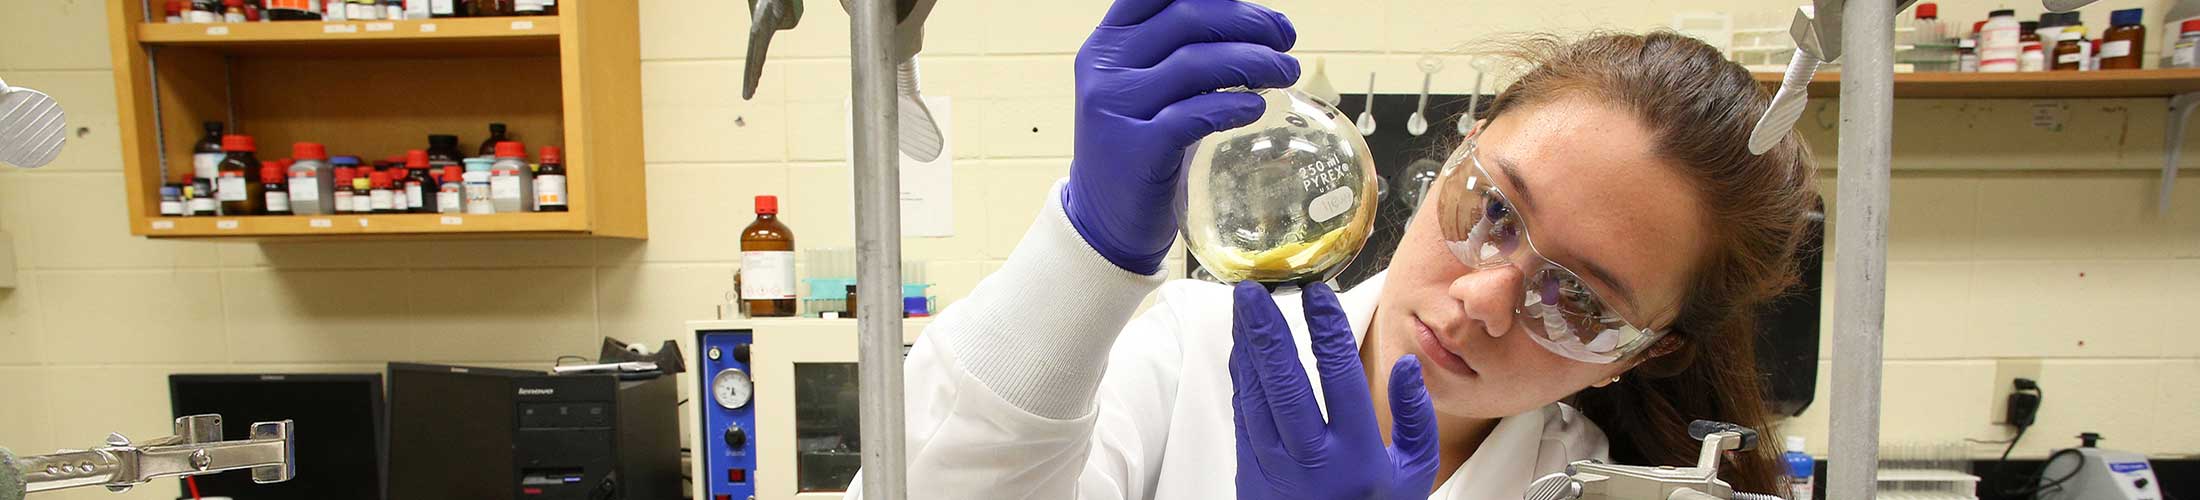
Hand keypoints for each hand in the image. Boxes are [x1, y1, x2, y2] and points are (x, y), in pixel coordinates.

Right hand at [1064, 0, 1300, 274]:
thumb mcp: (1145, 88)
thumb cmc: (1140, 144)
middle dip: (1247, 21)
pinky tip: (1256, 108)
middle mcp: (1105, 68)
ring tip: (1286, 71)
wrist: (1104, 219)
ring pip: (1193, 64)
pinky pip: (1192, 116)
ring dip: (1252, 62)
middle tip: (1286, 36)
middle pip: (1186, 20)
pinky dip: (1231, 106)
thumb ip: (1180, 53)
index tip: (1255, 5)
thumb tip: (1254, 23)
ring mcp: (1115, 108)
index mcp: (1108, 43)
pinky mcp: (1134, 150)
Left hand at [1230, 281, 1440, 498]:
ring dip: (1248, 348)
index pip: (1340, 380)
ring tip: (1244, 307)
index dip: (1328, 331)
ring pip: (1256, 396)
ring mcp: (1276, 466)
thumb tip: (1408, 365)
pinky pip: (1244, 415)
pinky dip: (1241, 378)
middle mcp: (1313, 460)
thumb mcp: (1413, 473)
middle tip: (1254, 291)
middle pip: (1285, 385)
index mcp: (1358, 456)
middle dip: (1268, 333)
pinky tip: (1243, 349)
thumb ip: (1417, 419)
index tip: (1318, 294)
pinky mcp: (1252, 471)